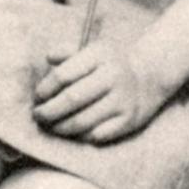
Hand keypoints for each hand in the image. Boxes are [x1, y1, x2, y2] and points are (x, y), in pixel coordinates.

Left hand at [33, 36, 171, 142]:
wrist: (150, 76)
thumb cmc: (110, 64)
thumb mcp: (93, 51)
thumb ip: (68, 53)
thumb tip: (48, 58)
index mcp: (100, 55)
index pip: (63, 75)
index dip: (45, 89)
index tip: (38, 98)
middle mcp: (113, 75)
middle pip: (70, 100)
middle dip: (48, 112)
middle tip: (38, 117)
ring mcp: (122, 99)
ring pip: (81, 121)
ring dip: (60, 127)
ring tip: (51, 127)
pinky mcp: (129, 120)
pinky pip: (96, 135)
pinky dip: (81, 136)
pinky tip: (74, 132)